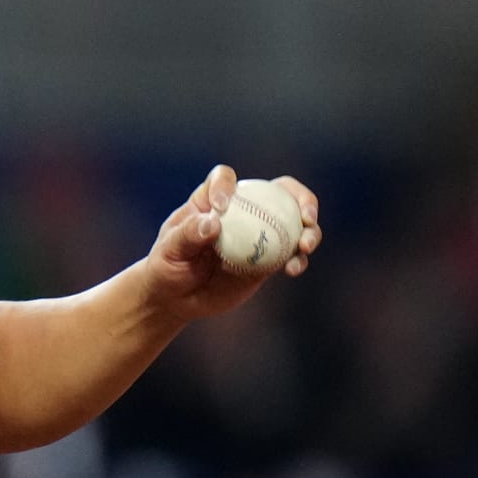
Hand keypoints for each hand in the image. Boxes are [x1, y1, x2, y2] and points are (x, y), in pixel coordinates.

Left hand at [142, 164, 320, 323]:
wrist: (176, 298)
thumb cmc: (167, 267)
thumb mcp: (169, 250)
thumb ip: (188, 234)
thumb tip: (214, 222)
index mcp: (212, 200)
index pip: (225, 179)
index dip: (226, 186)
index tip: (220, 208)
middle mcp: (242, 211)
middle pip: (279, 191)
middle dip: (300, 197)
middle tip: (306, 216)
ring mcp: (260, 234)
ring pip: (295, 222)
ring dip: (310, 230)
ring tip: (305, 246)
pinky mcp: (269, 259)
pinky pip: (292, 254)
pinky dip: (299, 259)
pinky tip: (293, 269)